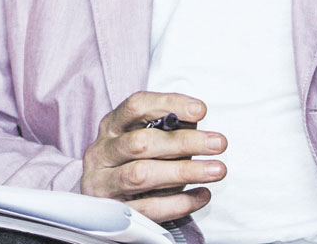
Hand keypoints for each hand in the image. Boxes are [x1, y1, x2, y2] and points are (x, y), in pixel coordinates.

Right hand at [80, 91, 226, 222]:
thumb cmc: (129, 159)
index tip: (201, 111)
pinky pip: (148, 208)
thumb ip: (166, 127)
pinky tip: (202, 194)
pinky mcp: (113, 212)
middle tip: (218, 143)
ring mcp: (104, 183)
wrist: (99, 198)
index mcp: (111, 126)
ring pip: (142, 175)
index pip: (137, 106)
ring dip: (185, 171)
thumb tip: (195, 122)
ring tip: (216, 170)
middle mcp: (103, 152)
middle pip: (141, 143)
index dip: (169, 104)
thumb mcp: (141, 135)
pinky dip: (179, 202)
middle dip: (184, 142)